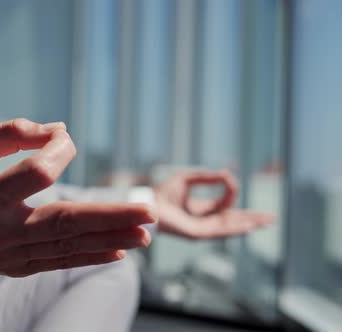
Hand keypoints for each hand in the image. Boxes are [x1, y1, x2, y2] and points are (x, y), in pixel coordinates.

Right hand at [0, 119, 156, 276]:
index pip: (34, 175)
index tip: (61, 138)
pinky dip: (90, 256)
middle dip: (109, 216)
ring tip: (145, 233)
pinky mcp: (17, 267)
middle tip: (148, 212)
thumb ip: (9, 133)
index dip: (57, 151)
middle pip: (62, 222)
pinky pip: (59, 262)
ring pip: (67, 247)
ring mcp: (9, 255)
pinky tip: (119, 251)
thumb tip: (57, 130)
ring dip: (110, 239)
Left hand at [154, 170, 273, 238]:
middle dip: (253, 218)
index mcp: (201, 209)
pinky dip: (234, 229)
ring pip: (230, 227)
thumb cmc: (163, 191)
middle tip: (272, 218)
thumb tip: (227, 175)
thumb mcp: (188, 178)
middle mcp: (203, 220)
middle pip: (233, 220)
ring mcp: (201, 228)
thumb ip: (208, 177)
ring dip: (248, 224)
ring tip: (265, 222)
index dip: (230, 191)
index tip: (229, 179)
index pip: (224, 204)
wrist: (149, 202)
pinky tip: (248, 226)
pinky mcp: (197, 234)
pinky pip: (219, 231)